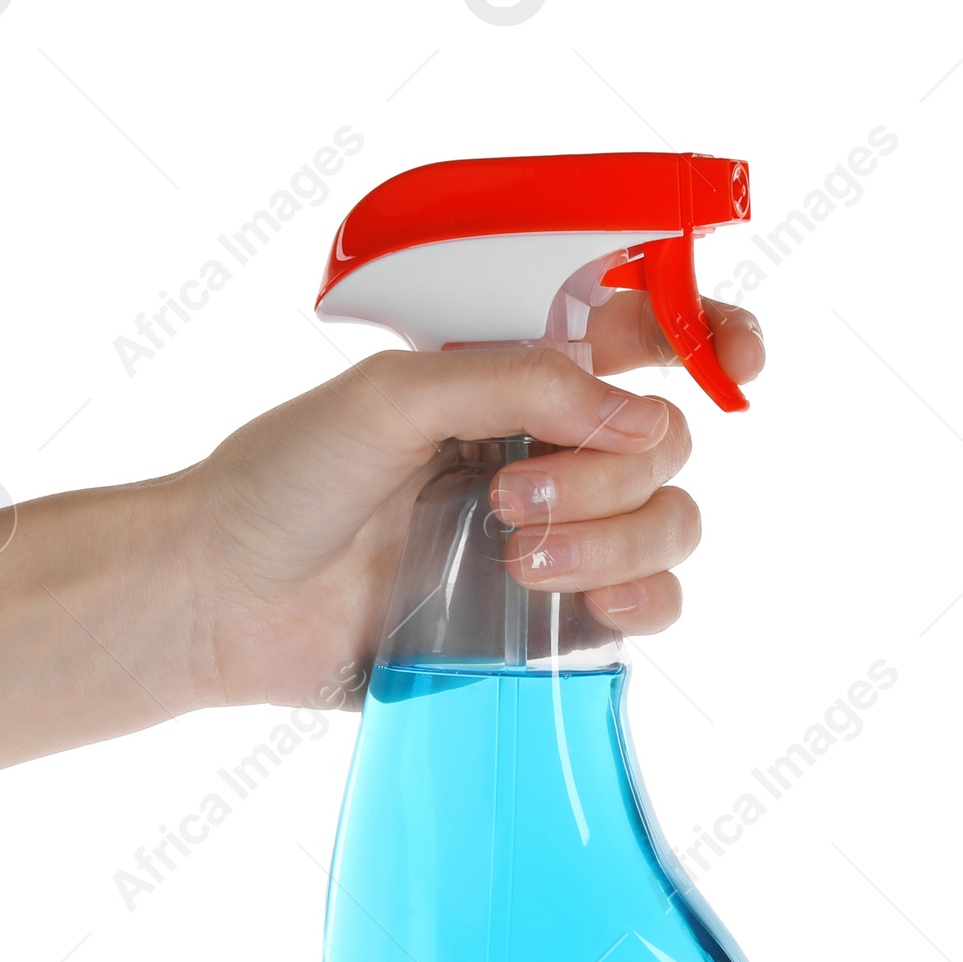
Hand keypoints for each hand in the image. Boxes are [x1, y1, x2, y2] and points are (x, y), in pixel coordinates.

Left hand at [184, 295, 763, 708]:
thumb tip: (636, 415)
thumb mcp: (390, 398)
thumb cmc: (284, 482)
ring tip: (515, 555)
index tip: (734, 360)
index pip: (642, 340)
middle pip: (666, 444)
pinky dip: (640, 600)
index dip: (708, 336)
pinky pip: (648, 608)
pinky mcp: (541, 625)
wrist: (227, 599)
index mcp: (510, 380)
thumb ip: (518, 383)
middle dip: (607, 470)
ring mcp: (551, 541)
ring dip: (616, 537)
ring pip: (671, 525)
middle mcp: (544, 454)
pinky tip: (580, 604)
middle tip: (507, 494)